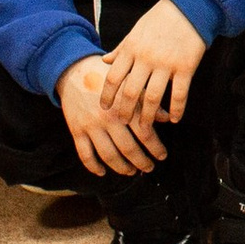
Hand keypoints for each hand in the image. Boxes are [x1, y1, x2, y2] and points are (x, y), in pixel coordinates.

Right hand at [57, 54, 164, 176]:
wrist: (76, 71)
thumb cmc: (109, 78)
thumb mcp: (131, 84)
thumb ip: (148, 101)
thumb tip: (168, 118)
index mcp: (126, 106)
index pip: (145, 133)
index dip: (155, 148)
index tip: (162, 156)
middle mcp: (109, 119)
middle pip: (128, 148)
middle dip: (141, 161)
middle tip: (149, 168)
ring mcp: (91, 126)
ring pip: (108, 155)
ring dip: (121, 167)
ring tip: (131, 172)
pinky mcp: (76, 130)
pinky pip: (84, 154)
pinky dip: (93, 166)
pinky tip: (102, 172)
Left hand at [96, 0, 207, 128]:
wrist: (190, 6)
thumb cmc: (161, 18)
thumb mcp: (136, 30)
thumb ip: (121, 48)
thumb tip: (105, 61)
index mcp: (131, 49)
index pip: (113, 78)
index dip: (107, 95)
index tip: (105, 108)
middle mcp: (146, 59)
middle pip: (131, 92)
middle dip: (125, 111)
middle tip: (124, 122)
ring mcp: (167, 64)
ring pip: (154, 97)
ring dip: (148, 116)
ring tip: (145, 128)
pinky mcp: (186, 66)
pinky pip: (180, 93)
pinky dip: (177, 109)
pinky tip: (175, 119)